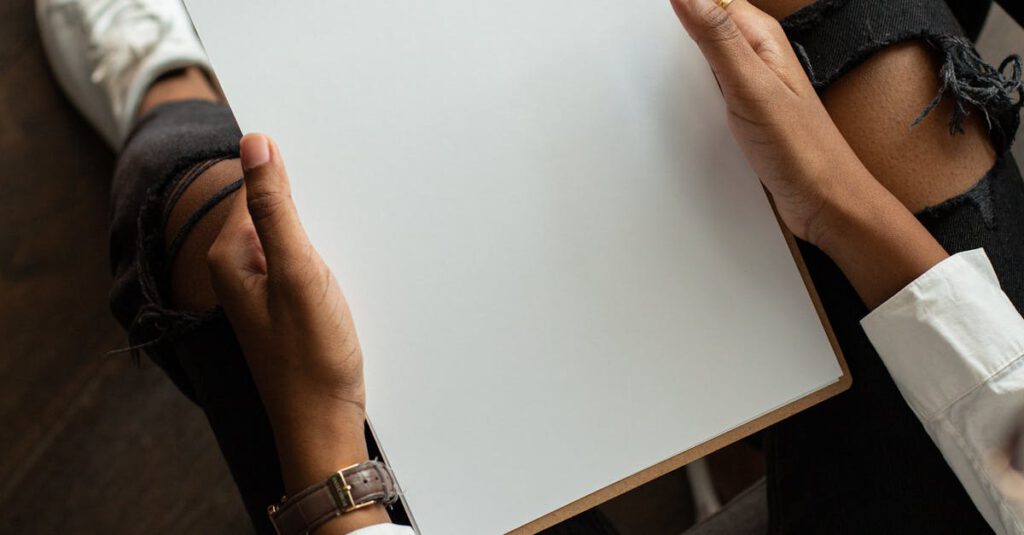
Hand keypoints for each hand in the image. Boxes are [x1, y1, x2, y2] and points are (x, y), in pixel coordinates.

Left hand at [207, 134, 371, 493]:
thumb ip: (275, 208)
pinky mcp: (288, 304)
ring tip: (346, 250)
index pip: (253, 185)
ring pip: (294, 235)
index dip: (289, 169)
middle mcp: (241, 269)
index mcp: (231, 255)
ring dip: (324, 231)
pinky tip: (348, 269)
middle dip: (310, 201)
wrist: (324, 422)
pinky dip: (327, 257)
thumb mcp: (297, 273)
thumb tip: (254, 143)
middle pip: (274, 208)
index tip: (325, 160)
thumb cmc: (309, 358)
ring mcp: (265, 288)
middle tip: (346, 207)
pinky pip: (304, 261)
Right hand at [670, 0, 868, 245]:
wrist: (823, 202)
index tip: (647, 17)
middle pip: (704, 25)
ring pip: (703, 60)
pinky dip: (690, 95)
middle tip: (641, 40)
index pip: (712, 0)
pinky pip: (708, 91)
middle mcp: (756, 57)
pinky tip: (678, 106)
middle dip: (675, 32)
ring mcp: (749, 86)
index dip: (682, 5)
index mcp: (761, 38)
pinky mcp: (743, 112)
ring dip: (680, 66)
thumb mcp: (750, 86)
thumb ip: (718, 37)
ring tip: (653, 70)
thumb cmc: (802, 148)